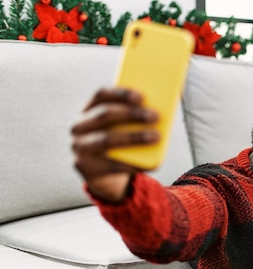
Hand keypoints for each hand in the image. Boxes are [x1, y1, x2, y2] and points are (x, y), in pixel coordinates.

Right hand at [71, 87, 159, 201]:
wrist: (102, 174)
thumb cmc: (117, 144)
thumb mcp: (120, 128)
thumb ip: (132, 119)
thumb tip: (158, 112)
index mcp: (87, 110)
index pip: (101, 95)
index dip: (121, 94)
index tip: (141, 96)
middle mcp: (78, 127)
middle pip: (104, 114)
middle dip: (131, 114)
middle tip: (155, 116)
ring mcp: (79, 148)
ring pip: (106, 139)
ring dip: (133, 137)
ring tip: (156, 136)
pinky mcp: (85, 167)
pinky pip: (112, 165)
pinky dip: (133, 163)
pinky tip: (151, 163)